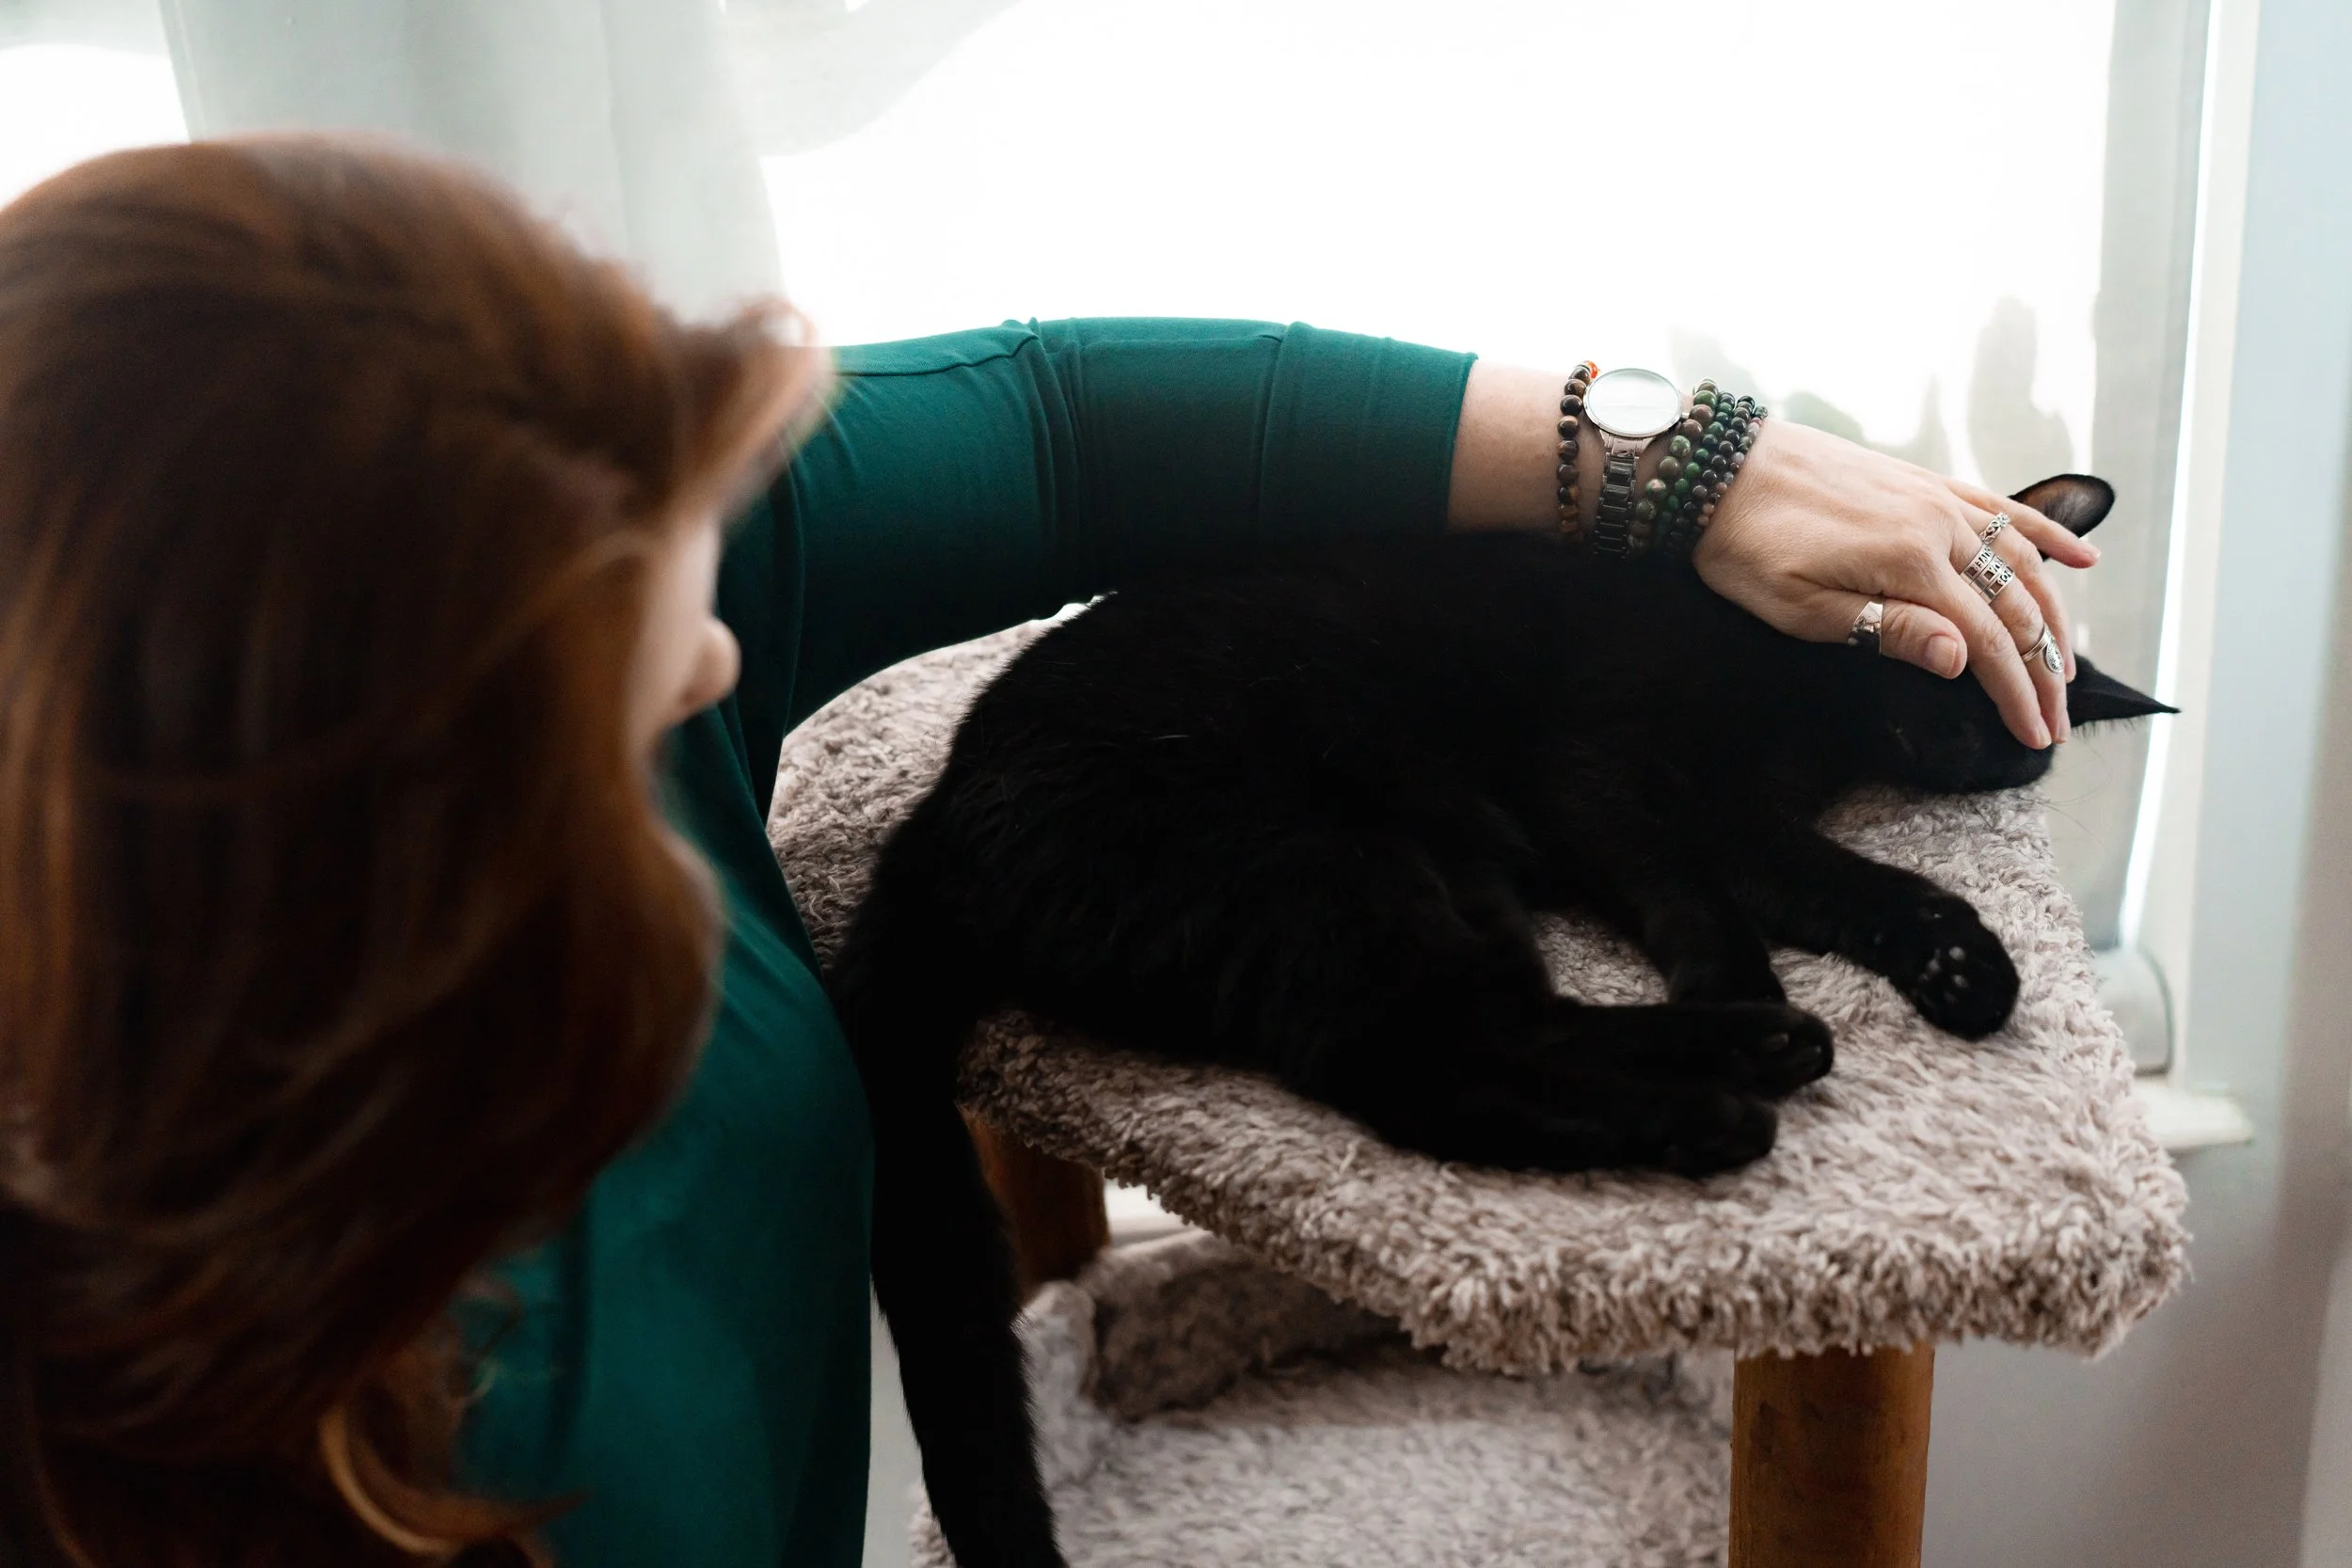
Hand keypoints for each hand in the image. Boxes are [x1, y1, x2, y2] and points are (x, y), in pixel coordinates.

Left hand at [1692, 419, 2098, 748]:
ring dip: (2054, 617)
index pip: (1986, 644)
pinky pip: (2001, 508)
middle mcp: (1938, 527)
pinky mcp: (1924, 483)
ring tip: (2066, 667)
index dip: (2016, 695)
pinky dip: (2047, 535)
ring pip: (2021, 562)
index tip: (2034, 738)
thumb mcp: (1802, 609)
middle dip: (2043, 672)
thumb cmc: (1747, 549)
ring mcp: (1936, 499)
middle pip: (2015, 608)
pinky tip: (2083, 559)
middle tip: (2056, 725)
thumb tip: (1964, 659)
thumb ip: (1887, 630)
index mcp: (1910, 565)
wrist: (1717, 469)